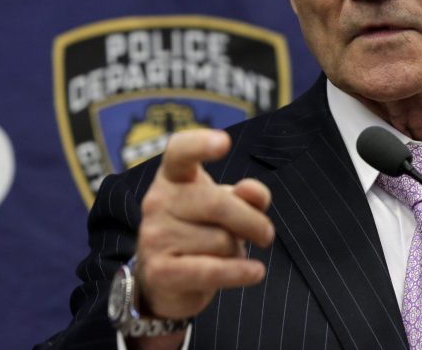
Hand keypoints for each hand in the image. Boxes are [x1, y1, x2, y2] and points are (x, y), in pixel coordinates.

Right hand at [134, 129, 274, 320]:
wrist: (166, 279)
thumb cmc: (202, 231)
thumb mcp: (228, 207)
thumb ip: (247, 195)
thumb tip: (251, 192)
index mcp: (173, 176)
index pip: (181, 151)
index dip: (201, 144)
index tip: (224, 142)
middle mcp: (157, 201)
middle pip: (219, 204)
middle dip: (252, 222)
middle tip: (266, 235)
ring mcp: (155, 236)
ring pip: (221, 241)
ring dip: (236, 251)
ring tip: (226, 254)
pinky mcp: (159, 271)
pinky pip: (211, 270)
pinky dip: (239, 272)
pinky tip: (255, 272)